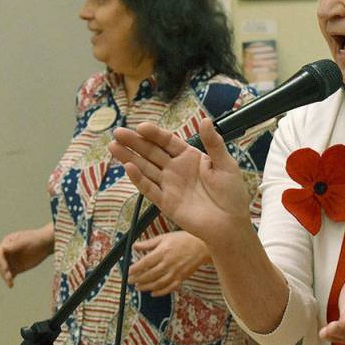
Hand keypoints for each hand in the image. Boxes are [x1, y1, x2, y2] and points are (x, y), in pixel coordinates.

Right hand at [0, 222, 52, 287]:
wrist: (45, 244)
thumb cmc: (36, 239)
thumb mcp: (26, 241)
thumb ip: (15, 245)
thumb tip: (4, 248)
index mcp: (7, 242)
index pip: (0, 252)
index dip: (1, 261)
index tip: (5, 268)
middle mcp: (6, 252)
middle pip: (0, 262)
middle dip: (3, 270)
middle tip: (8, 277)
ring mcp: (10, 260)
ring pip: (4, 270)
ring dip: (5, 276)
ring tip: (10, 283)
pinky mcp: (15, 268)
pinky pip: (10, 275)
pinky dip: (9, 280)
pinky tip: (11, 285)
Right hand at [109, 118, 252, 246]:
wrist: (230, 224)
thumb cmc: (231, 194)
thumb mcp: (225, 164)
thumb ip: (213, 143)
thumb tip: (205, 120)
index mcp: (190, 157)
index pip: (168, 141)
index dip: (154, 134)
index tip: (141, 127)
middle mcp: (176, 169)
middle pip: (151, 152)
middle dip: (135, 142)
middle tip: (118, 133)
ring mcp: (170, 185)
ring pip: (145, 168)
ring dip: (129, 157)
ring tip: (113, 146)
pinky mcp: (166, 202)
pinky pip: (149, 189)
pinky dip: (138, 179)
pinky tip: (128, 168)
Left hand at [128, 231, 209, 295]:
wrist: (202, 246)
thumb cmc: (183, 240)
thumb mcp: (164, 238)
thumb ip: (148, 244)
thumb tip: (135, 246)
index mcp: (163, 252)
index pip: (145, 262)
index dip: (135, 268)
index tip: (128, 271)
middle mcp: (168, 263)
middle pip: (150, 275)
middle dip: (138, 279)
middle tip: (130, 281)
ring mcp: (175, 272)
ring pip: (158, 283)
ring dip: (146, 287)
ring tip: (138, 287)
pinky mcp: (181, 278)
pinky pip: (169, 288)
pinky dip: (160, 292)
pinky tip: (153, 293)